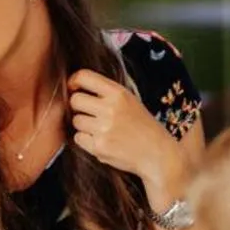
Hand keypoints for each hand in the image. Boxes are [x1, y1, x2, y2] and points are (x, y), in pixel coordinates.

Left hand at [68, 70, 184, 199]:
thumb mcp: (130, 100)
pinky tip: (101, 141)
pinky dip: (86, 141)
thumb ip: (106, 92)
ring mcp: (104, 128)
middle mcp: (111, 108)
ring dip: (83, 125)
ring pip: (76, 120)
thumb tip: (74, 86)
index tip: (73, 88)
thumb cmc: (142, 126)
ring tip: (100, 129)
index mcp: (119, 93)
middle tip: (89, 113)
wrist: (156, 153)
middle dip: (78, 107)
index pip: (83, 77)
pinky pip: (78, 138)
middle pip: (75, 100)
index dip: (73, 82)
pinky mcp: (99, 147)